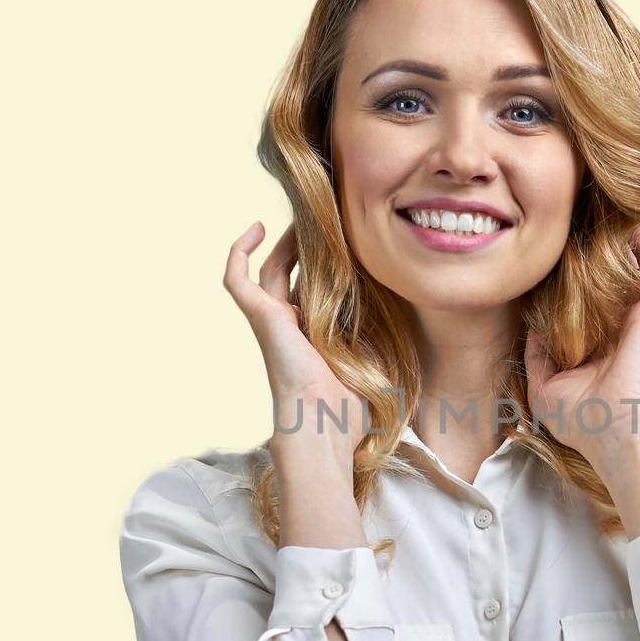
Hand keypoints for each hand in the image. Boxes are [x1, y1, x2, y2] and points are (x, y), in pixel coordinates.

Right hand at [224, 221, 365, 455]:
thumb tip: (401, 296)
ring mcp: (272, 320)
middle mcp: (291, 326)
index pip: (316, 292)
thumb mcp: (376, 355)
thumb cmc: (351, 403)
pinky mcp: (260, 316)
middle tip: (325, 222)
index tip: (346, 244)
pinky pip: (238, 279)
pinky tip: (257, 227)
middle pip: (292, 275)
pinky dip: (239, 252)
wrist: (324, 423)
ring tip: (302, 217)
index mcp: (316, 336)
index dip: (326, 267)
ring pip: (269, 270)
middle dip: (305, 247)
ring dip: (284, 242)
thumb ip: (381, 328)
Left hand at [522, 224, 639, 477]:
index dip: (563, 280)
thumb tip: (531, 326)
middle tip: (569, 224)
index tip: (546, 256)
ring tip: (595, 212)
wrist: (617, 431)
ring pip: (626, 268)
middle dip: (588, 254)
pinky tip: (623, 220)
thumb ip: (537, 355)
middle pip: (602, 281)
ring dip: (614, 242)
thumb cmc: (583, 419)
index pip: (578, 303)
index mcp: (593, 346)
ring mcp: (635, 315)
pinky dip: (638, 243)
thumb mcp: (544, 386)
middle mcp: (615, 327)